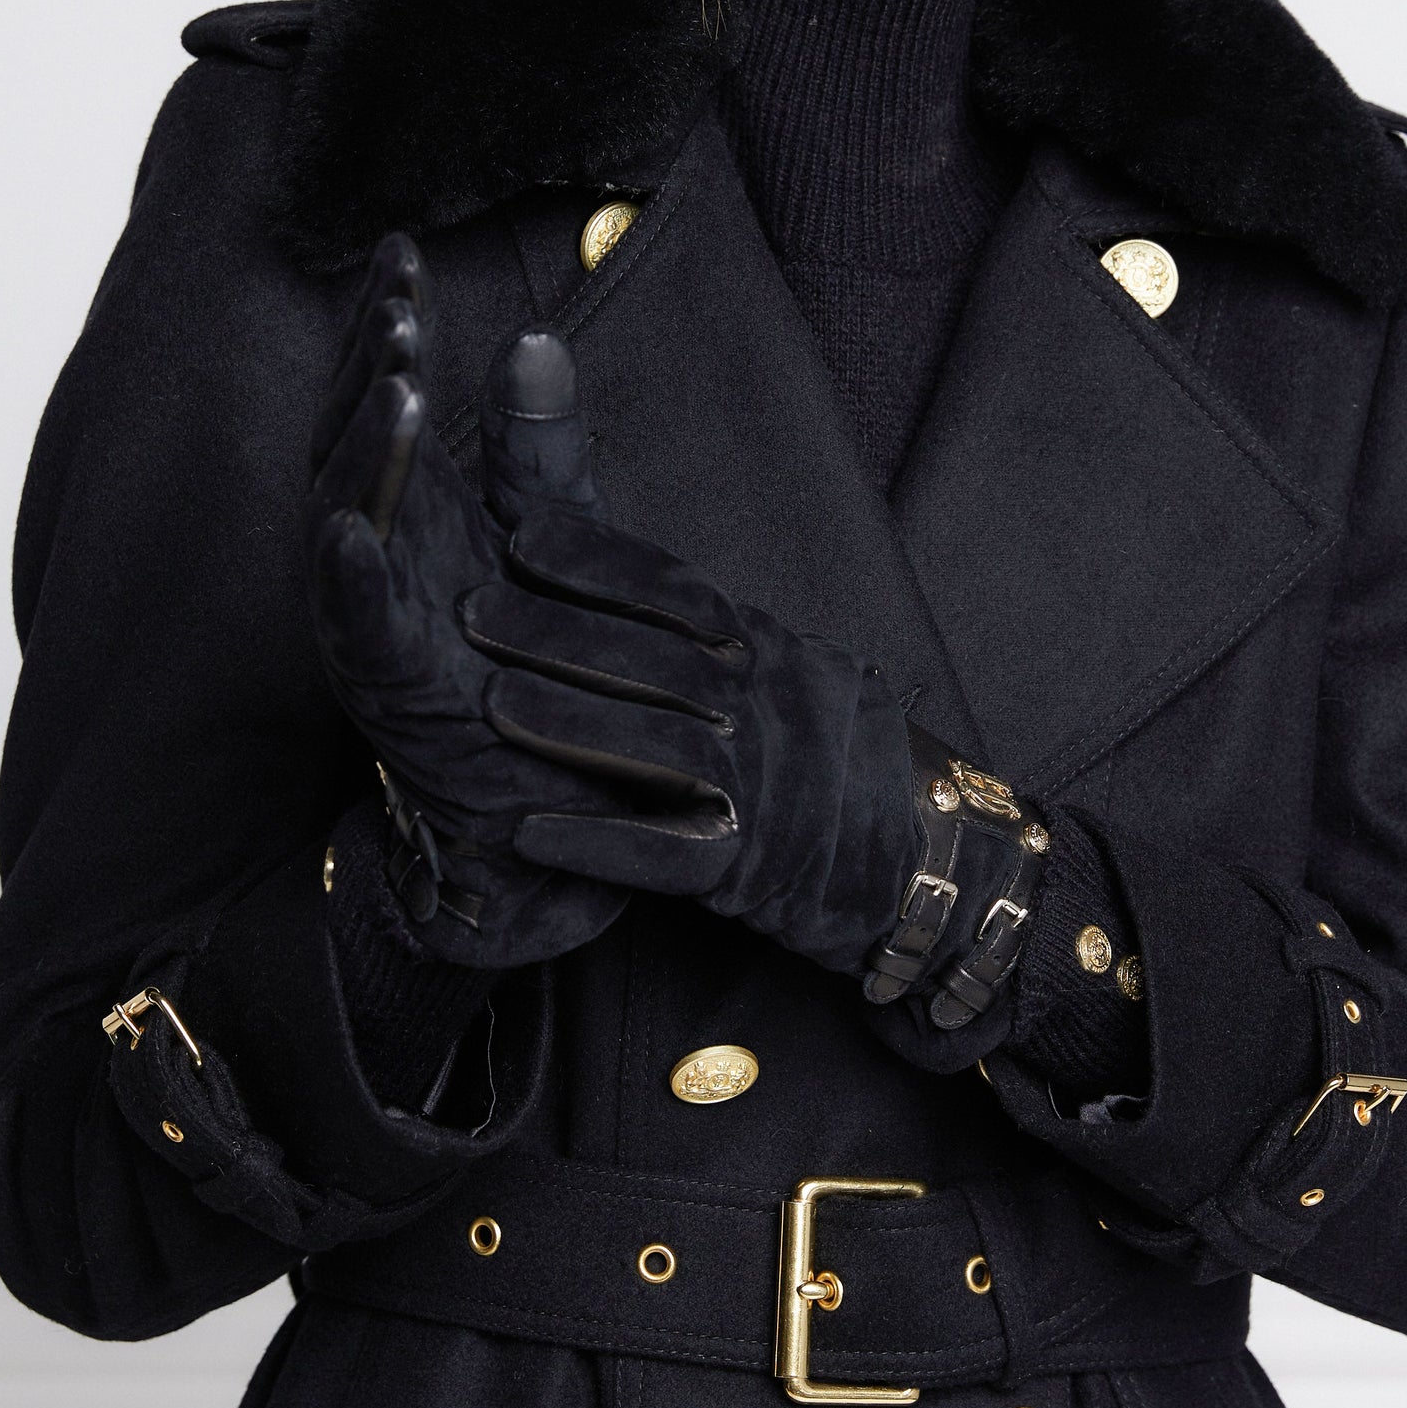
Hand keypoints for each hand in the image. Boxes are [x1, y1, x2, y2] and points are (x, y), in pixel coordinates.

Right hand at [305, 236, 625, 966]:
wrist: (550, 818)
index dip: (387, 327)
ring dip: (368, 451)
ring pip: (348, 517)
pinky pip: (352, 626)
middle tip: (397, 302)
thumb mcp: (556, 541)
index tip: (401, 251)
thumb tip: (533, 336)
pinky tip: (350, 527)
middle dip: (372, 368)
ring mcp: (370, 620)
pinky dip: (349, 578)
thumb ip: (542, 448)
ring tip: (397, 385)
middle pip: (356, 440)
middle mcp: (379, 555)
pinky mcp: (383, 688)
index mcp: (416, 511)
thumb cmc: (548, 673)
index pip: (387, 398)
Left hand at [456, 494, 922, 977]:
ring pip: (660, 747)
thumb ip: (714, 638)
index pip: (677, 590)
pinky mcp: (752, 869)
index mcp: (768, 650)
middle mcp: (771, 707)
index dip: (599, 562)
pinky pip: (667, 854)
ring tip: (491, 703)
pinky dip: (598, 843)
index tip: (523, 539)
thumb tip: (617, 585)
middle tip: (476, 612)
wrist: (930, 864)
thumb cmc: (835, 762)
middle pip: (657, 659)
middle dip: (561, 632)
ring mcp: (765, 787)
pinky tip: (527, 832)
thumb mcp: (789, 673)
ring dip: (571, 725)